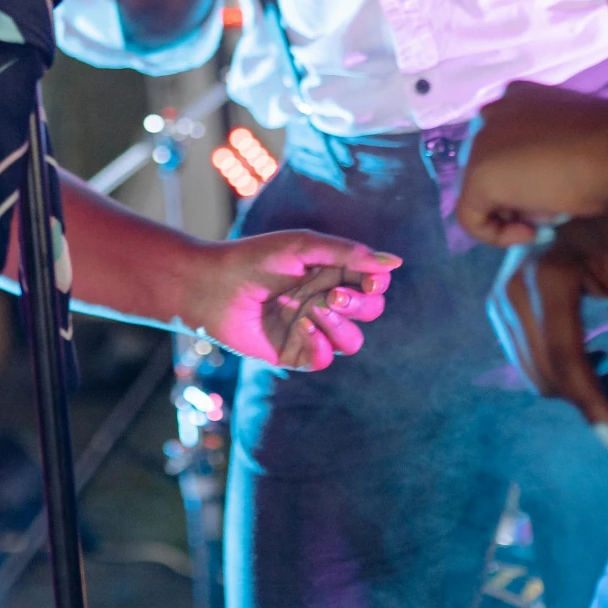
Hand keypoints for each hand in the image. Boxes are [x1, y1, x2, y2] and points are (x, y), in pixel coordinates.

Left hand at [177, 231, 401, 369]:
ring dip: (339, 326)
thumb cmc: (255, 259)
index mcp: (331, 274)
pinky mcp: (293, 354)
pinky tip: (299, 326)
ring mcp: (311, 330)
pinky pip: (325, 359)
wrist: (212, 286)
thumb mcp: (304, 247)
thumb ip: (349, 255)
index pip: (373, 283)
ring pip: (353, 341)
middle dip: (360, 304)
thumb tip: (396, 263)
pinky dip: (319, 344)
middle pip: (370, 312)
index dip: (377, 284)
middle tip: (334, 294)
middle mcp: (326, 302)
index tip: (370, 280)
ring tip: (312, 310)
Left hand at [457, 81, 607, 245]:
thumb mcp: (576, 144)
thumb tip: (536, 185)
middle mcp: (493, 112)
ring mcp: (482, 142)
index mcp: (518, 97)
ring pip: (484, 194)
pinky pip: (472, 219)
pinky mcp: (479, 175)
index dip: (528, 177)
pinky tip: (533, 233)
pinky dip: (498, 236)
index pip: (508, 147)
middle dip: (521, 196)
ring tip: (554, 212)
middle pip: (494, 169)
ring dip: (517, 213)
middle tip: (556, 207)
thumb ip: (549, 152)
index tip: (557, 191)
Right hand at [490, 213, 607, 449]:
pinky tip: (601, 361)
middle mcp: (514, 295)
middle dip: (597, 402)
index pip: (568, 363)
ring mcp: (501, 300)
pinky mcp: (501, 304)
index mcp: (547, 282)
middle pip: (551, 376)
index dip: (595, 407)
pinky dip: (565, 371)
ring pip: (538, 372)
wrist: (570, 184)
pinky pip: (530, 356)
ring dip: (582, 389)